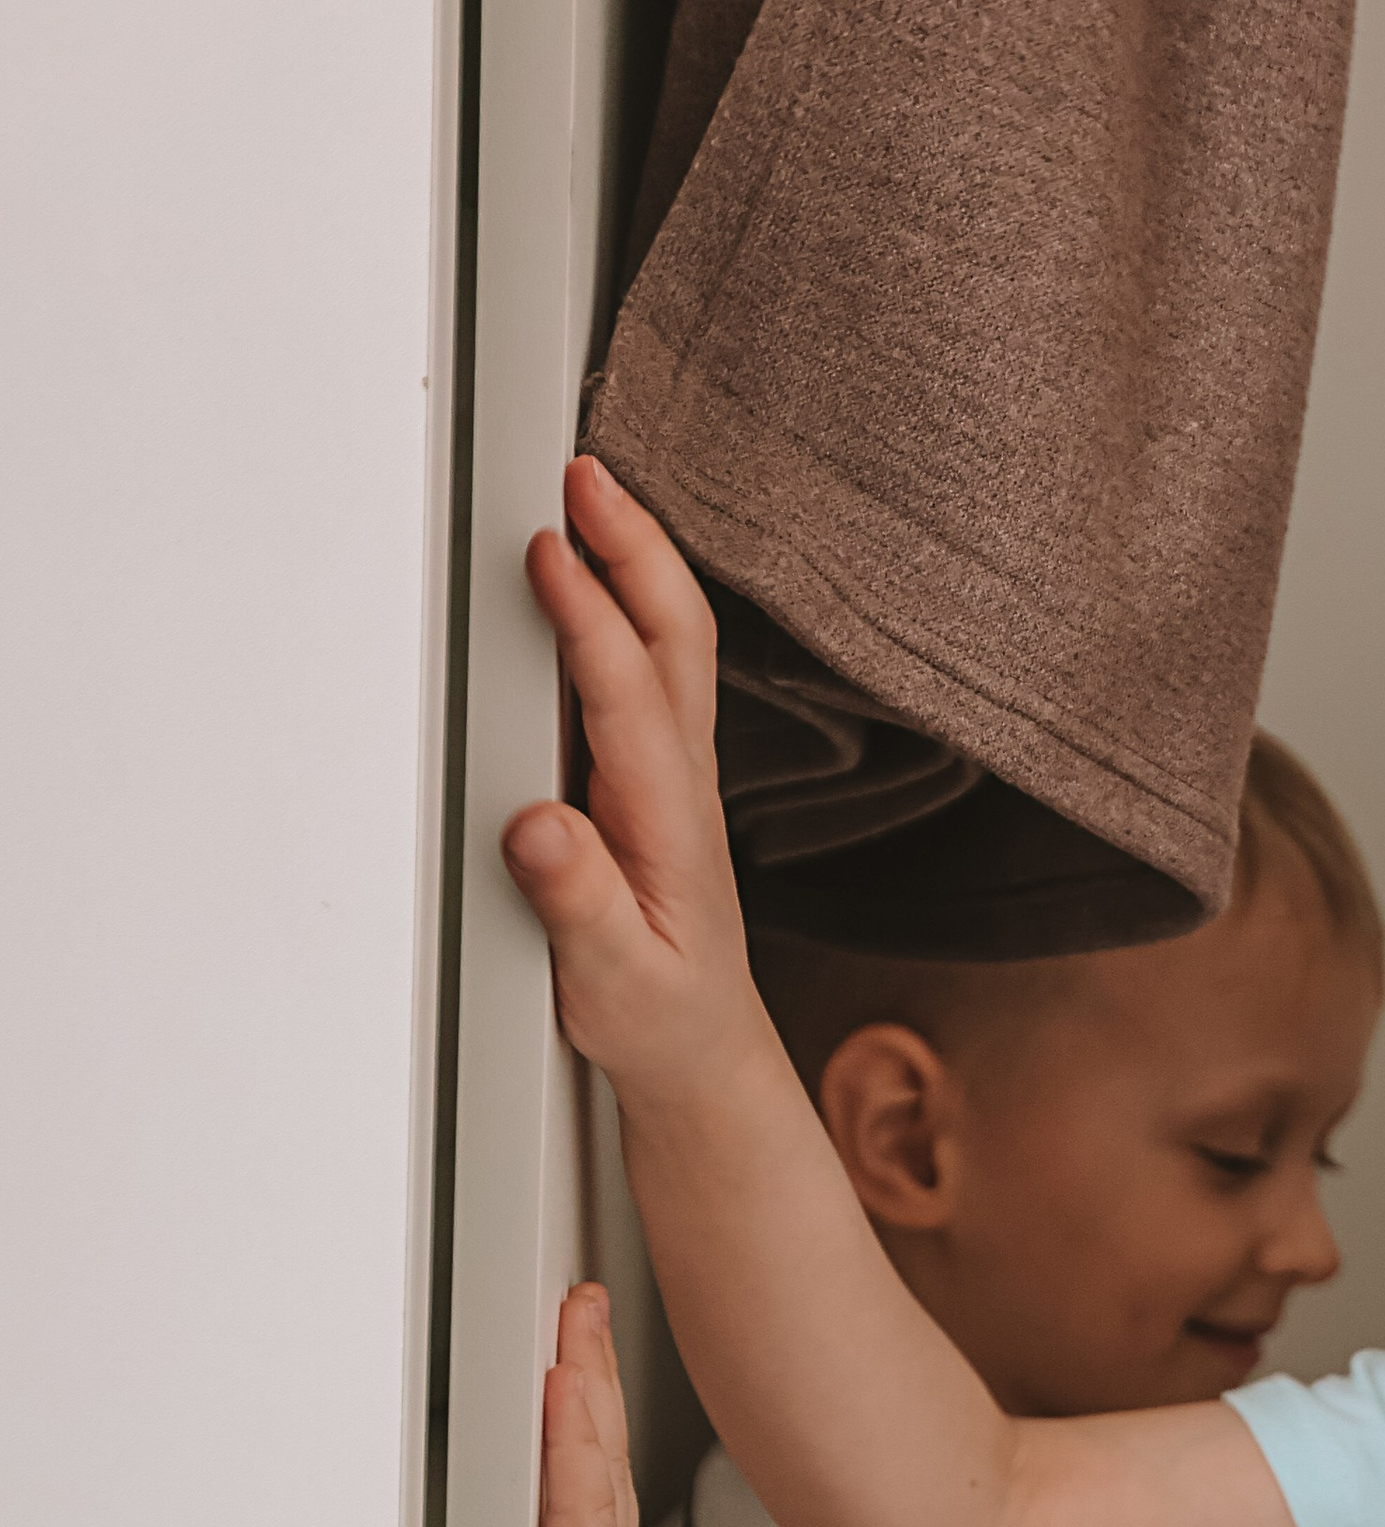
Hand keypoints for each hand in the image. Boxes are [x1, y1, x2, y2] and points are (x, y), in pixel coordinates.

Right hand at [501, 457, 772, 1110]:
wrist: (701, 1053)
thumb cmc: (658, 1020)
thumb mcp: (612, 983)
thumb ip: (576, 905)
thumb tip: (540, 827)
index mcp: (671, 822)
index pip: (629, 695)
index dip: (589, 618)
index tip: (549, 553)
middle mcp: (681, 782)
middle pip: (673, 637)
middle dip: (632, 546)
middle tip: (582, 473)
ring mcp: (673, 772)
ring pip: (668, 641)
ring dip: (633, 556)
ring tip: (585, 487)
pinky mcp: (652, 776)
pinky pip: (646, 665)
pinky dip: (622, 598)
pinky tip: (589, 565)